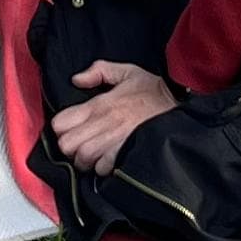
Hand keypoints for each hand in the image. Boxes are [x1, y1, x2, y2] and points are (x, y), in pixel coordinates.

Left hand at [48, 60, 176, 171]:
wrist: (181, 108)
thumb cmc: (153, 92)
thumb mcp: (127, 72)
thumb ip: (99, 71)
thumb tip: (76, 80)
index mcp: (100, 104)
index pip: (60, 123)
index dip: (61, 127)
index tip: (70, 127)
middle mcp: (103, 123)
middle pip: (66, 145)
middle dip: (69, 146)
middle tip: (79, 143)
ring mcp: (113, 141)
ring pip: (81, 159)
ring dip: (83, 160)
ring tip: (92, 154)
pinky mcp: (125, 155)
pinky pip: (101, 169)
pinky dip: (100, 168)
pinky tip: (106, 161)